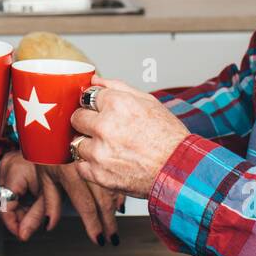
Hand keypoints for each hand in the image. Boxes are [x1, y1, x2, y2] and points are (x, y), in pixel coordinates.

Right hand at [0, 151, 55, 240]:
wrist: (61, 148)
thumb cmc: (58, 163)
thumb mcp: (48, 195)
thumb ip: (35, 217)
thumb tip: (25, 234)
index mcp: (14, 172)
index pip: (4, 207)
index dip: (13, 224)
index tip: (21, 233)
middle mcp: (7, 165)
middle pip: (4, 202)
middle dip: (18, 216)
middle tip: (31, 222)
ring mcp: (6, 163)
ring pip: (5, 195)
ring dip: (17, 206)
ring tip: (33, 208)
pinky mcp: (9, 162)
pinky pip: (8, 186)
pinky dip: (18, 196)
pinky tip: (29, 198)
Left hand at [0, 152, 122, 244]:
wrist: (52, 114)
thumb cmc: (44, 143)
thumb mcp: (43, 173)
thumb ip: (49, 201)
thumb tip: (49, 226)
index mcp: (69, 172)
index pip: (85, 205)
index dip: (93, 224)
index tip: (99, 239)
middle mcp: (85, 165)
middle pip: (103, 199)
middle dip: (108, 221)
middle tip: (113, 238)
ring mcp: (95, 156)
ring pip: (111, 186)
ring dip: (114, 207)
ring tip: (116, 222)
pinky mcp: (102, 149)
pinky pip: (113, 172)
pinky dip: (117, 188)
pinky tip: (119, 200)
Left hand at [69, 75, 189, 198]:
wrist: (179, 169)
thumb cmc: (168, 135)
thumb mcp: (148, 101)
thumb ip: (117, 87)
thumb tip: (95, 80)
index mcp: (117, 104)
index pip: (87, 97)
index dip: (97, 105)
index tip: (103, 112)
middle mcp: (105, 126)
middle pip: (76, 118)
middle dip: (87, 122)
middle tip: (104, 129)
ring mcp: (100, 152)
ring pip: (76, 143)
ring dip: (88, 144)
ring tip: (108, 148)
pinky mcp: (99, 175)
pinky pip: (80, 166)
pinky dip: (91, 165)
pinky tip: (108, 162)